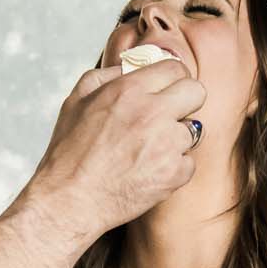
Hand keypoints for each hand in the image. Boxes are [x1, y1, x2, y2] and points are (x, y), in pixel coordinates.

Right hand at [29, 60, 204, 235]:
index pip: (176, 68)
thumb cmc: (69, 153)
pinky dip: (173, 168)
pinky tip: (149, 171)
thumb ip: (107, 76)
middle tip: (169, 115)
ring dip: (176, 138)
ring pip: (193, 130)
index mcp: (129, 90)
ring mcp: (167, 144)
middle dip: (186, 101)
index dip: (172, 79)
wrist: (70, 200)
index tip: (166, 90)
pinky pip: (189, 162)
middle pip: (197, 92)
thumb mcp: (77, 101)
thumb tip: (131, 68)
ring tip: (149, 150)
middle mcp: (152, 113)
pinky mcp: (174, 173)